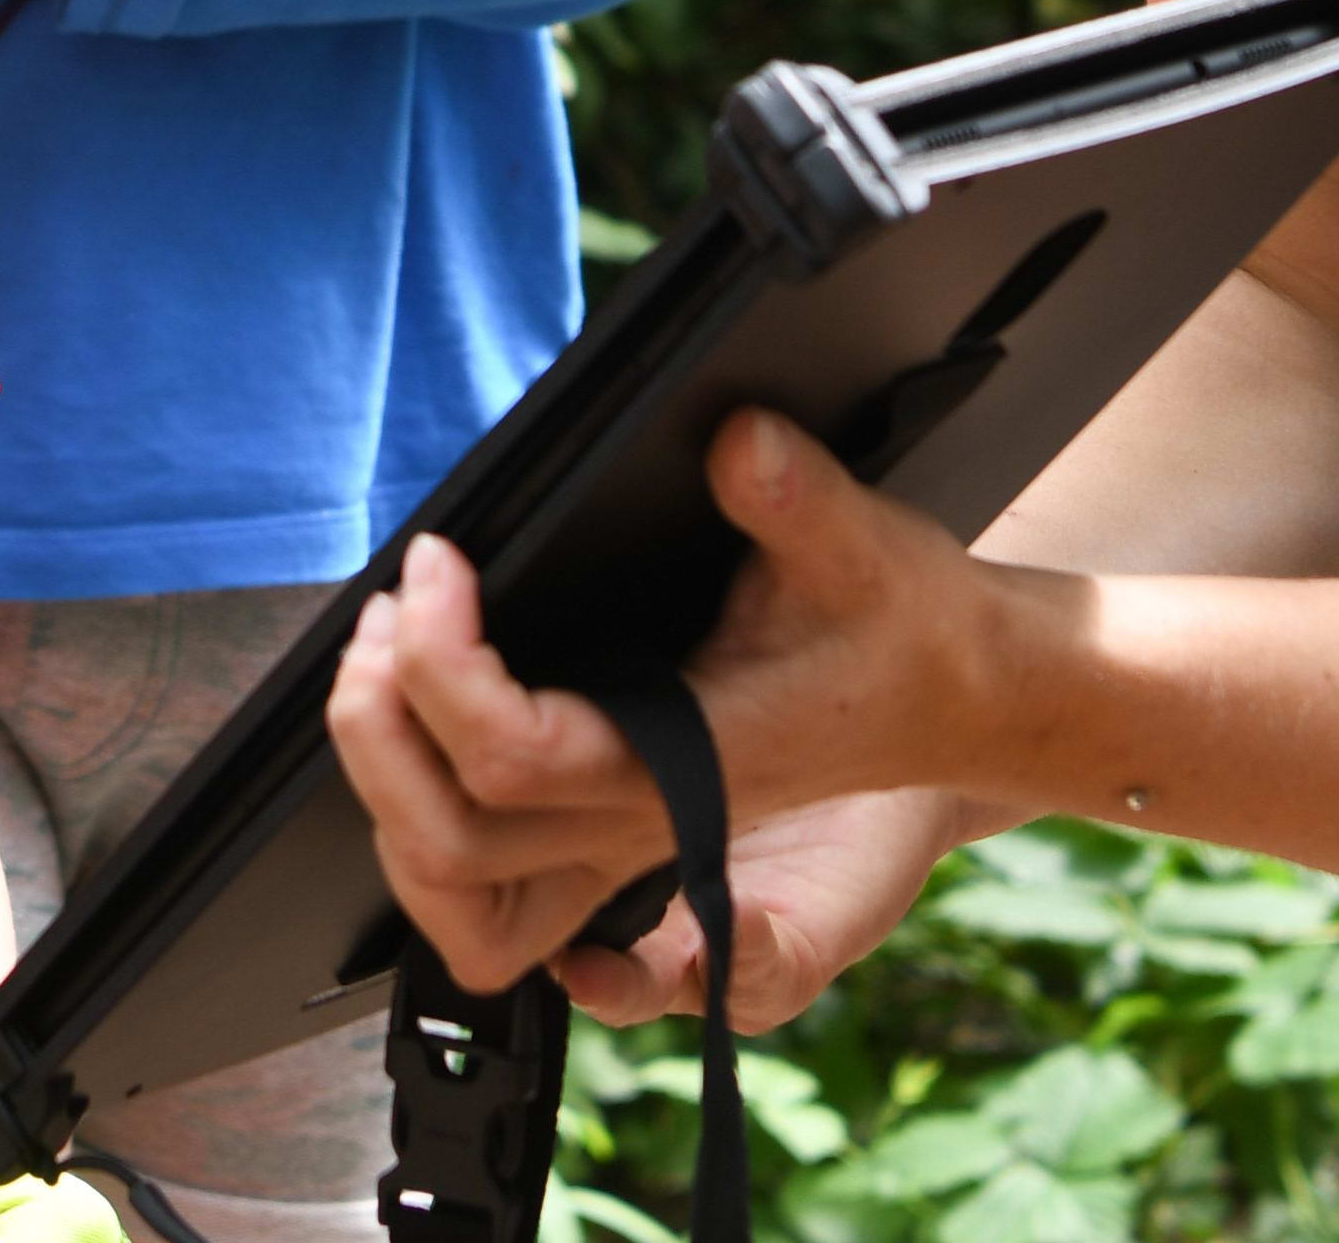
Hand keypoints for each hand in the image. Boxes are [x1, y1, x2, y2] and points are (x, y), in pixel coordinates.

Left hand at [327, 421, 1038, 1008]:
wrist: (962, 697)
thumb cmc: (911, 629)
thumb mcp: (866, 546)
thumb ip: (799, 499)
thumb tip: (738, 443)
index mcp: (686, 768)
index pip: (515, 757)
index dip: (442, 663)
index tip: (437, 562)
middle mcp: (642, 823)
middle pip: (454, 849)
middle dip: (379, 736)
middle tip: (376, 619)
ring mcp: (624, 838)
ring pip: (460, 894)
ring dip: (389, 795)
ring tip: (377, 667)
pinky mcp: (617, 821)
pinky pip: (490, 879)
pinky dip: (424, 824)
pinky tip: (412, 722)